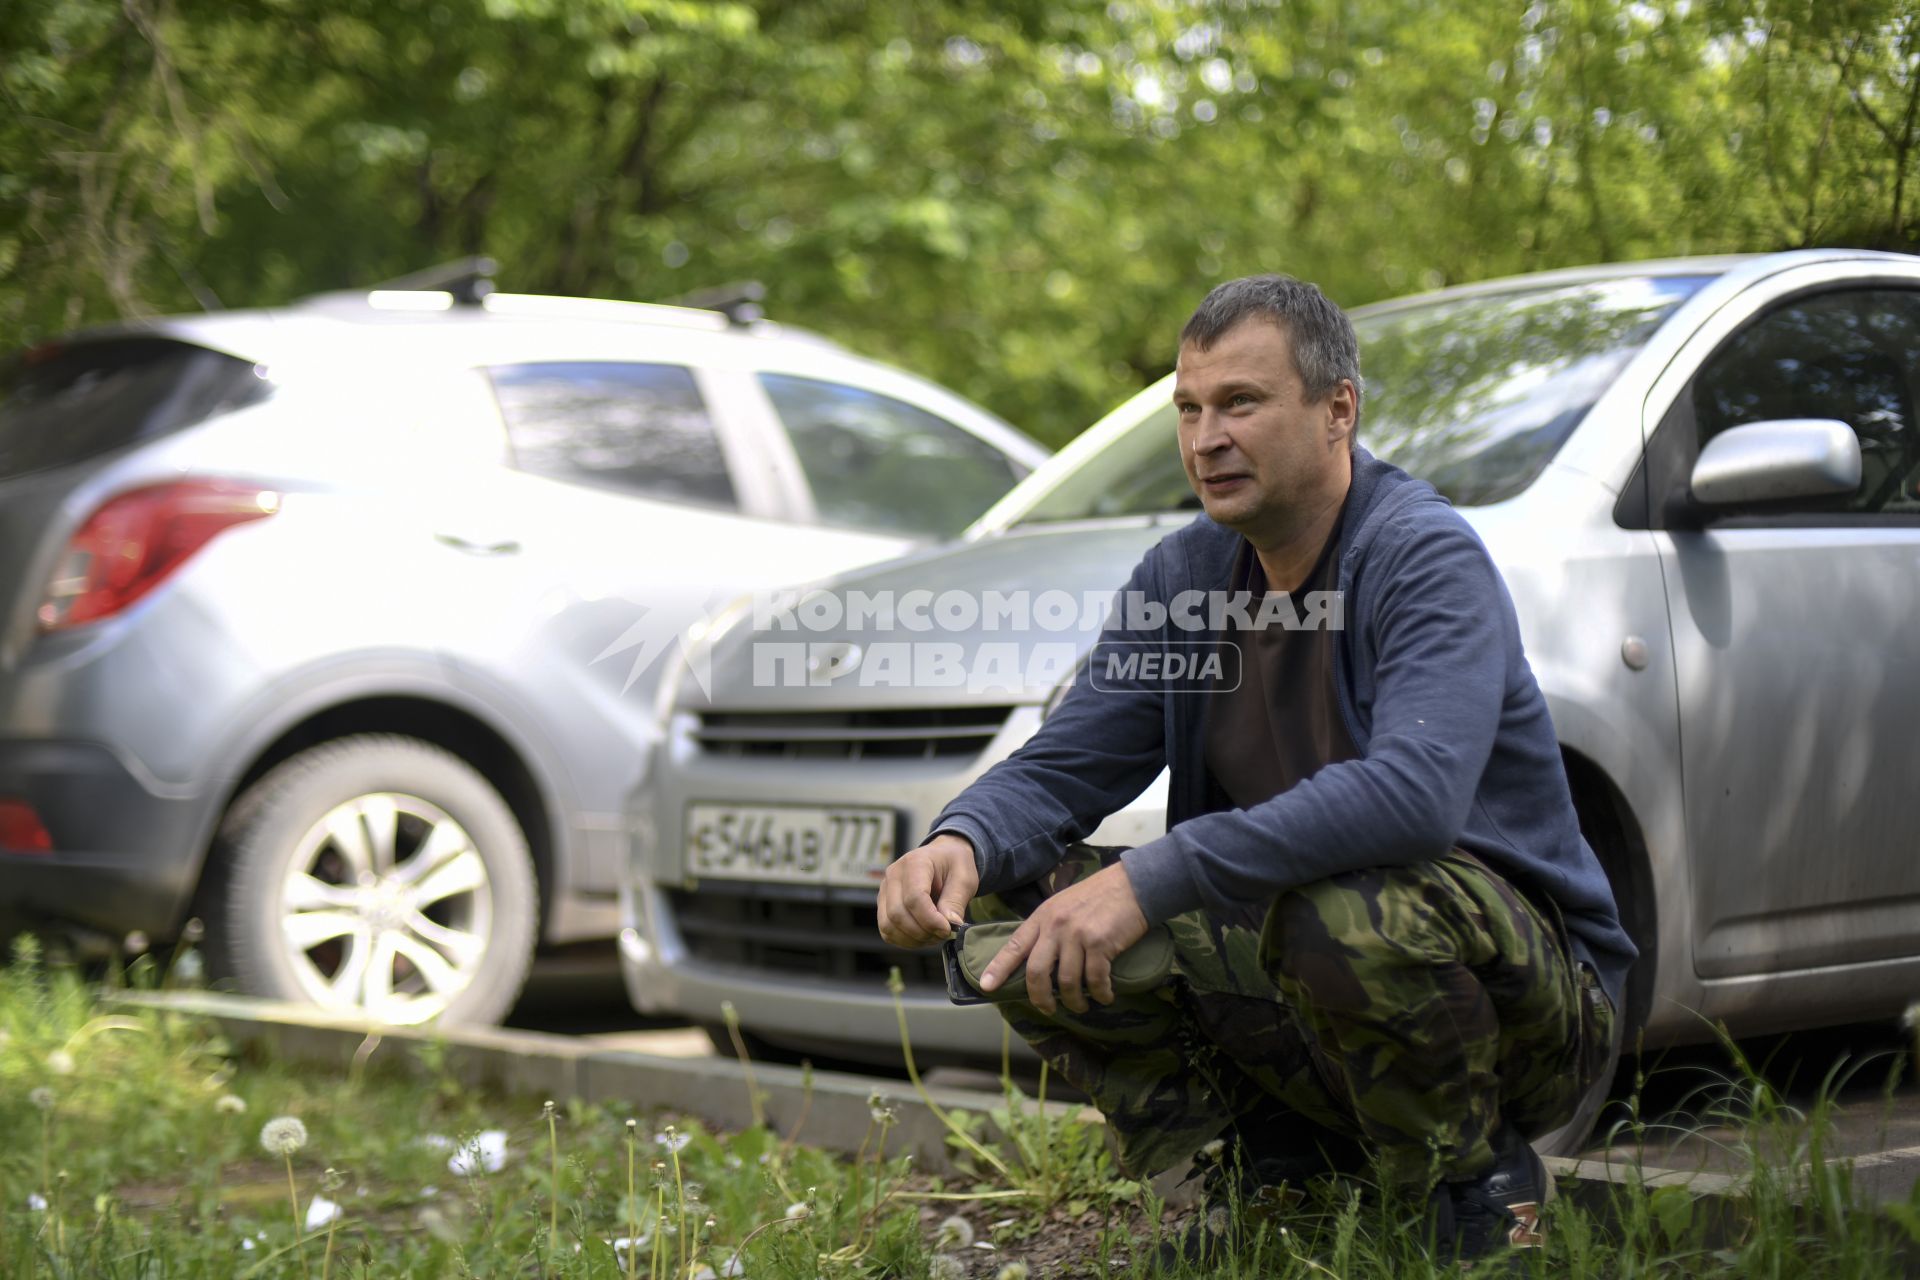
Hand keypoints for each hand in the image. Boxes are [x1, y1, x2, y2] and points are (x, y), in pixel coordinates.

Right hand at [876, 833, 978, 947]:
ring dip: (913, 938)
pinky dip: (905, 940)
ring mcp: (885, 890)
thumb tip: (949, 924)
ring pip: (888, 925)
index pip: (914, 897)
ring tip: (934, 935)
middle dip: (922, 931)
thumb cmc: (953, 866)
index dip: (930, 920)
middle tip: (943, 933)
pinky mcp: (883, 905)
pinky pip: (887, 931)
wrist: (944, 859)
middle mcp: (894, 875)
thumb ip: (956, 901)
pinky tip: (923, 936)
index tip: (947, 929)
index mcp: (915, 862)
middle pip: (897, 913)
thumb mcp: (964, 879)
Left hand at [978, 863, 1147, 1014]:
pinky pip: (1095, 980)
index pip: (1014, 946)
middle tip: (1048, 1008)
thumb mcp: (1064, 905)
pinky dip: (1100, 994)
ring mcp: (1077, 935)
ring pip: (1066, 982)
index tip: (987, 986)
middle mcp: (1055, 926)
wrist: (1132, 884)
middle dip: (1040, 998)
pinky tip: (1105, 996)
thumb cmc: (1099, 896)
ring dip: (1074, 1001)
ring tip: (1081, 1005)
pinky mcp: (1100, 944)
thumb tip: (1041, 959)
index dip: (998, 968)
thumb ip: (1050, 928)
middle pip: (1037, 972)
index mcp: (1043, 917)